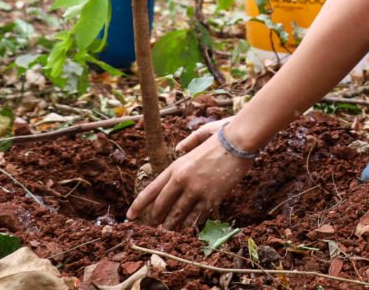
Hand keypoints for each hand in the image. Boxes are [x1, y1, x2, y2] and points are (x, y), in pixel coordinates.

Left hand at [127, 120, 253, 229]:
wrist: (239, 142)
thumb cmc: (221, 136)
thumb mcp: (198, 136)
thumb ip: (186, 143)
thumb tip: (178, 148)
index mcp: (176, 166)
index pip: (151, 190)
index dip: (139, 205)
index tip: (130, 216)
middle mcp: (182, 180)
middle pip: (162, 206)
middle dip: (155, 219)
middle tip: (151, 228)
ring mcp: (196, 190)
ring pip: (178, 215)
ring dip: (171, 225)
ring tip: (167, 233)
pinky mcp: (211, 198)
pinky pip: (197, 216)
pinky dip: (191, 224)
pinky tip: (187, 229)